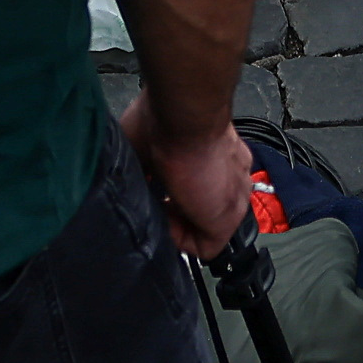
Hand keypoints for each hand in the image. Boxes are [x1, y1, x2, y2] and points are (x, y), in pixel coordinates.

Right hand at [129, 103, 255, 258]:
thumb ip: (142, 163)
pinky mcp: (228, 220)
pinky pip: (204, 246)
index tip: (153, 189)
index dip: (173, 192)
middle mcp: (230, 175)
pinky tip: (165, 221)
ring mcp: (234, 198)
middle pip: (204, 205)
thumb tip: (128, 180)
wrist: (184, 118)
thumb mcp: (143, 140)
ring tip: (156, 210)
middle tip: (153, 201)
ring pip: (204, 224)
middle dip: (175, 208)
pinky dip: (180, 240)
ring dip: (177, 223)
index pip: (201, 184)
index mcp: (216, 154)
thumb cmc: (163, 116)